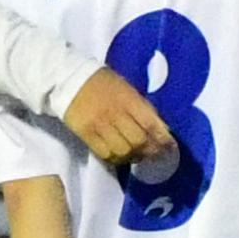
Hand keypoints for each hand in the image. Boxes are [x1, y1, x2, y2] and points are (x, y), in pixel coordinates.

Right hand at [60, 66, 175, 168]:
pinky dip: (116, 159)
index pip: (151, 123)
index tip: (170, 147)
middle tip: (153, 153)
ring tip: (136, 156)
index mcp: (129, 99)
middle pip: (138, 141)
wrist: (69, 78)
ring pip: (123, 150)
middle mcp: (116, 113)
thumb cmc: (102, 82)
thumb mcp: (127, 89)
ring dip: (133, 156)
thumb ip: (142, 108)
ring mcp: (100, 125)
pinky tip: (120, 156)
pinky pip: (105, 154)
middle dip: (150, 150)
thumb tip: (161, 128)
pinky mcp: (86, 134)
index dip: (163, 139)